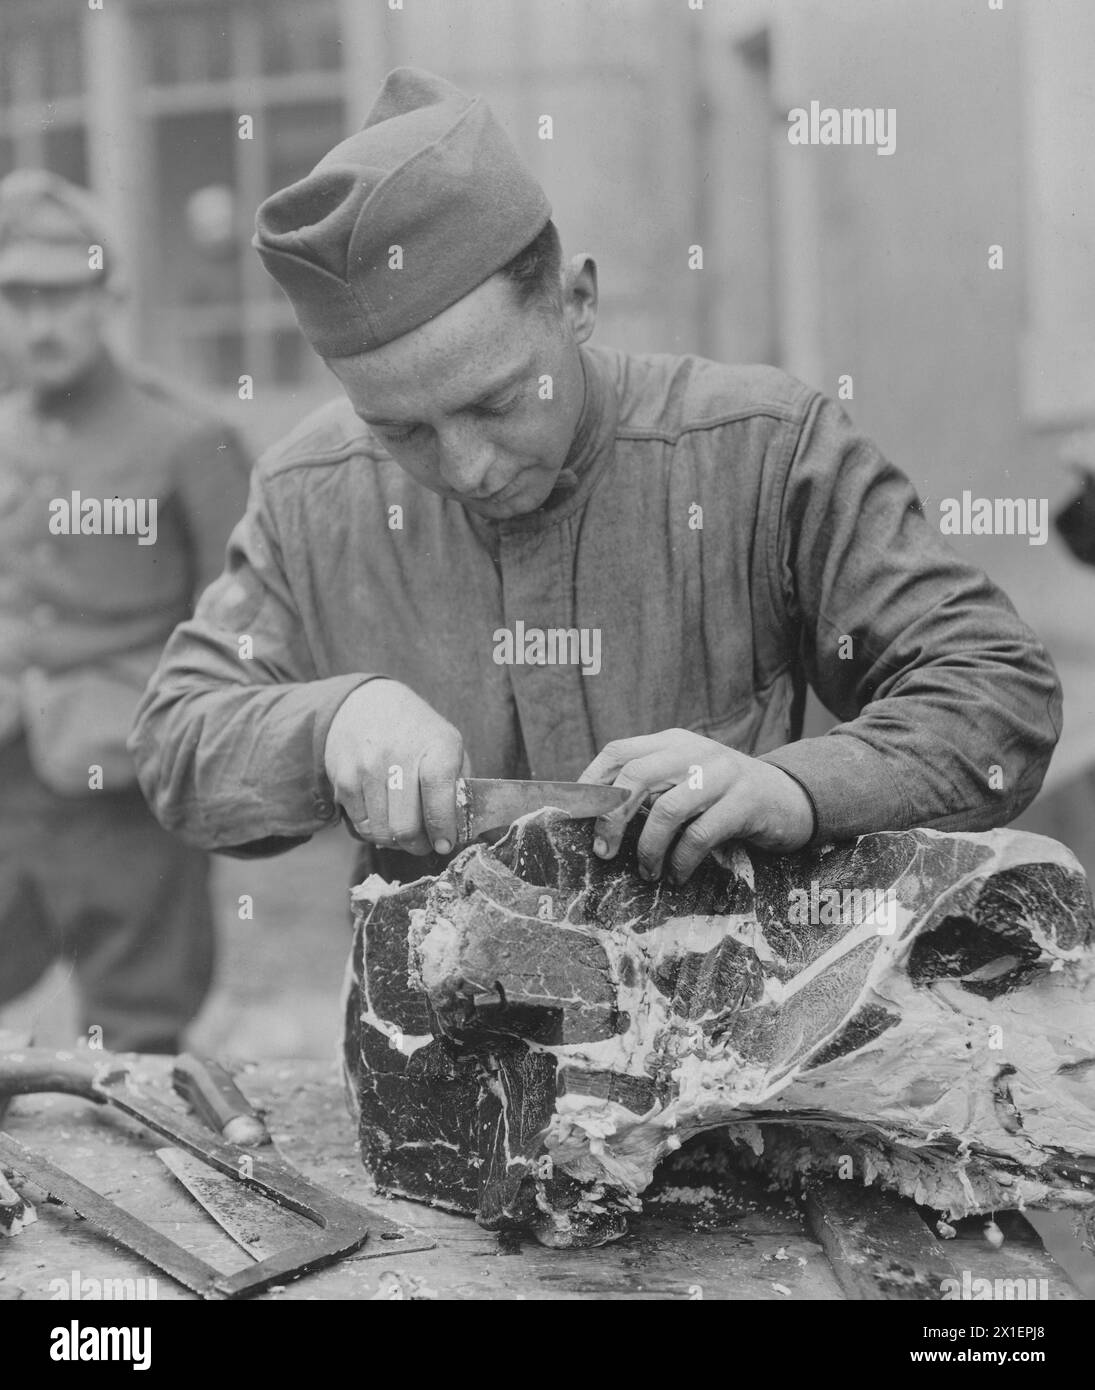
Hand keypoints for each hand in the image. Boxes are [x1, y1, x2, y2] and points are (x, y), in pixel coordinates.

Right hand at [324, 679, 468, 855]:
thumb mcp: (447, 745)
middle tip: (425, 844)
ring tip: (405, 829)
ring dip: (396, 841)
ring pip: (382, 832)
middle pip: (406, 827)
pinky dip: (375, 830)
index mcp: (437, 744)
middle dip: (419, 845)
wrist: (365, 704)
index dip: (443, 828)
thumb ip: (457, 785)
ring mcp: (367, 767)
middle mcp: (398, 754)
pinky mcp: (344, 780)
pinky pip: (361, 826)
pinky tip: (384, 816)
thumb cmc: (416, 732)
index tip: (445, 844)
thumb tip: (459, 831)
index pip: (439, 795)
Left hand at [578, 729, 814, 881]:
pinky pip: (700, 835)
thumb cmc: (726, 797)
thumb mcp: (686, 780)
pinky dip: (681, 861)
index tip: (575, 815)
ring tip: (649, 873)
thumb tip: (597, 816)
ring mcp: (722, 773)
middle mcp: (694, 750)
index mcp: (673, 742)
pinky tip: (678, 875)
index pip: (618, 751)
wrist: (791, 798)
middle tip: (603, 851)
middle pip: (635, 776)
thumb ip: (651, 787)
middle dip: (611, 818)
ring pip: (667, 809)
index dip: (590, 782)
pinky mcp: (745, 801)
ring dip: (650, 848)